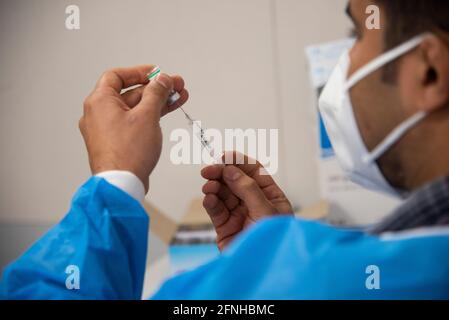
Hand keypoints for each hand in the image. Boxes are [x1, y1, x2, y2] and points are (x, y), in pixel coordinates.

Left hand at [79, 65, 188, 191]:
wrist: (122, 184)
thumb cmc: (128, 152)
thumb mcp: (147, 115)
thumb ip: (156, 93)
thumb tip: (162, 80)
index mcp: (100, 102)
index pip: (116, 76)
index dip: (139, 72)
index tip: (157, 73)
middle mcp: (99, 114)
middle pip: (130, 93)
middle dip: (156, 89)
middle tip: (176, 85)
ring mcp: (108, 130)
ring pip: (135, 109)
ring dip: (157, 102)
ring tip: (179, 97)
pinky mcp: (117, 142)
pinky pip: (134, 123)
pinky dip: (150, 117)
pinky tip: (167, 113)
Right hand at [201, 152, 292, 250]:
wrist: (262, 270)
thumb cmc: (274, 241)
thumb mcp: (266, 212)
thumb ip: (248, 189)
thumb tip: (232, 170)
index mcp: (270, 196)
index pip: (254, 172)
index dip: (239, 162)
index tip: (224, 156)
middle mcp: (254, 203)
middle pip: (235, 180)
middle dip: (221, 173)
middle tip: (208, 170)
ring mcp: (239, 214)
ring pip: (223, 193)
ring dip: (214, 187)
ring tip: (208, 187)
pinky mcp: (225, 227)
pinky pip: (216, 209)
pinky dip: (211, 202)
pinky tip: (208, 198)